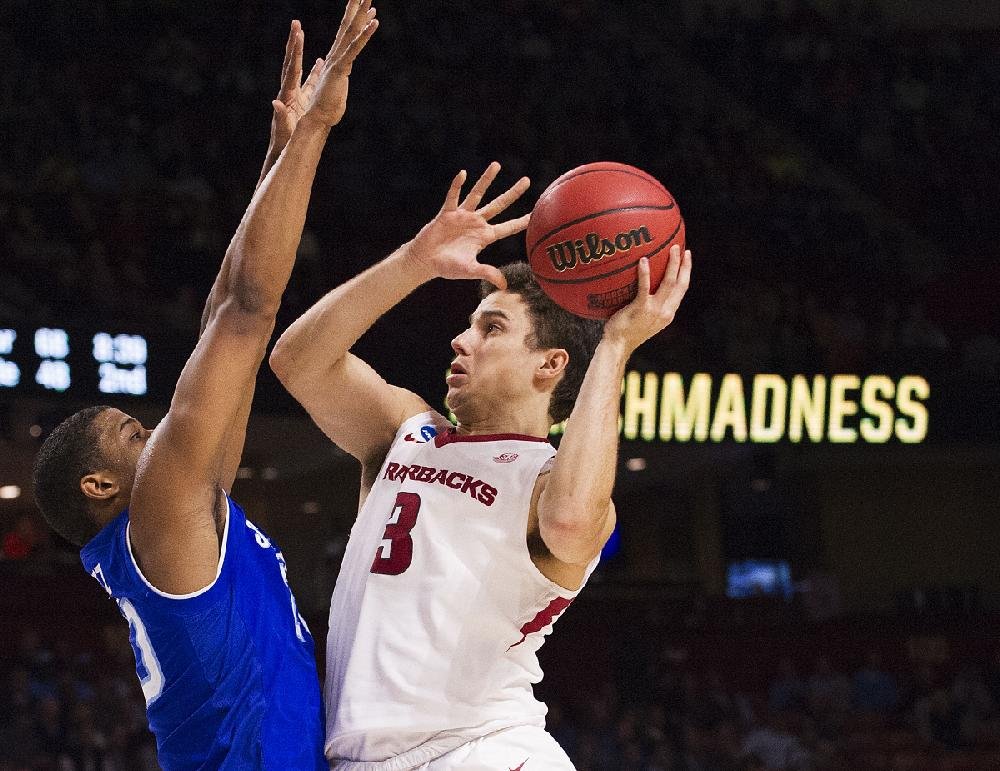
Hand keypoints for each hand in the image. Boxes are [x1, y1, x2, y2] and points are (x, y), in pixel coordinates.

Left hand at [269, 20, 325, 153]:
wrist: (283, 149)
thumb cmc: (284, 142)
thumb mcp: (283, 129)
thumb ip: (280, 116)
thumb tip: (275, 102)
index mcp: (287, 94)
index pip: (292, 68)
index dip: (296, 51)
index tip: (299, 34)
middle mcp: (289, 90)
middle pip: (292, 62)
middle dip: (294, 43)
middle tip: (296, 24)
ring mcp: (295, 94)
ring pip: (299, 68)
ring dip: (301, 52)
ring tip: (303, 34)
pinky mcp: (301, 100)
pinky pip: (309, 81)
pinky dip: (314, 70)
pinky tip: (320, 61)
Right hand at [303, 0, 378, 127]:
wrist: (315, 119)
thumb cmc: (325, 109)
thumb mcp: (337, 89)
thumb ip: (338, 77)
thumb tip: (336, 72)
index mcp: (335, 60)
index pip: (347, 35)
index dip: (356, 20)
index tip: (366, 8)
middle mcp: (335, 56)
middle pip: (348, 26)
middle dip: (356, 7)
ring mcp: (337, 60)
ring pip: (351, 32)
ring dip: (361, 13)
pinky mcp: (340, 68)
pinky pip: (354, 48)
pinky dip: (365, 35)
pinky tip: (375, 22)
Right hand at [404, 163, 530, 288]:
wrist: (424, 261)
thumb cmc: (447, 267)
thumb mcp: (470, 270)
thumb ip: (487, 273)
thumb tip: (504, 286)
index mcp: (484, 237)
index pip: (508, 227)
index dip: (521, 221)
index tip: (536, 213)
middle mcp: (476, 223)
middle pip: (499, 205)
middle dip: (513, 193)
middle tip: (527, 180)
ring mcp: (462, 216)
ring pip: (477, 194)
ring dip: (486, 180)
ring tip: (497, 165)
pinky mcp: (447, 213)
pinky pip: (453, 196)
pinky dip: (457, 185)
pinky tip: (463, 174)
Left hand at [603, 245, 691, 351]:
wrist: (618, 345)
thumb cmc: (627, 331)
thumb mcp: (645, 319)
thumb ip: (650, 305)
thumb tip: (645, 286)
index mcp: (668, 313)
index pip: (682, 290)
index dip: (686, 272)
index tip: (687, 258)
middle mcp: (665, 312)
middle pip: (680, 284)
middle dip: (684, 265)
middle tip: (683, 248)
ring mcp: (654, 310)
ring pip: (668, 283)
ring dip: (672, 264)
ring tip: (672, 248)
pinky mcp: (641, 309)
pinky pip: (645, 288)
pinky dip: (645, 273)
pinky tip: (643, 260)